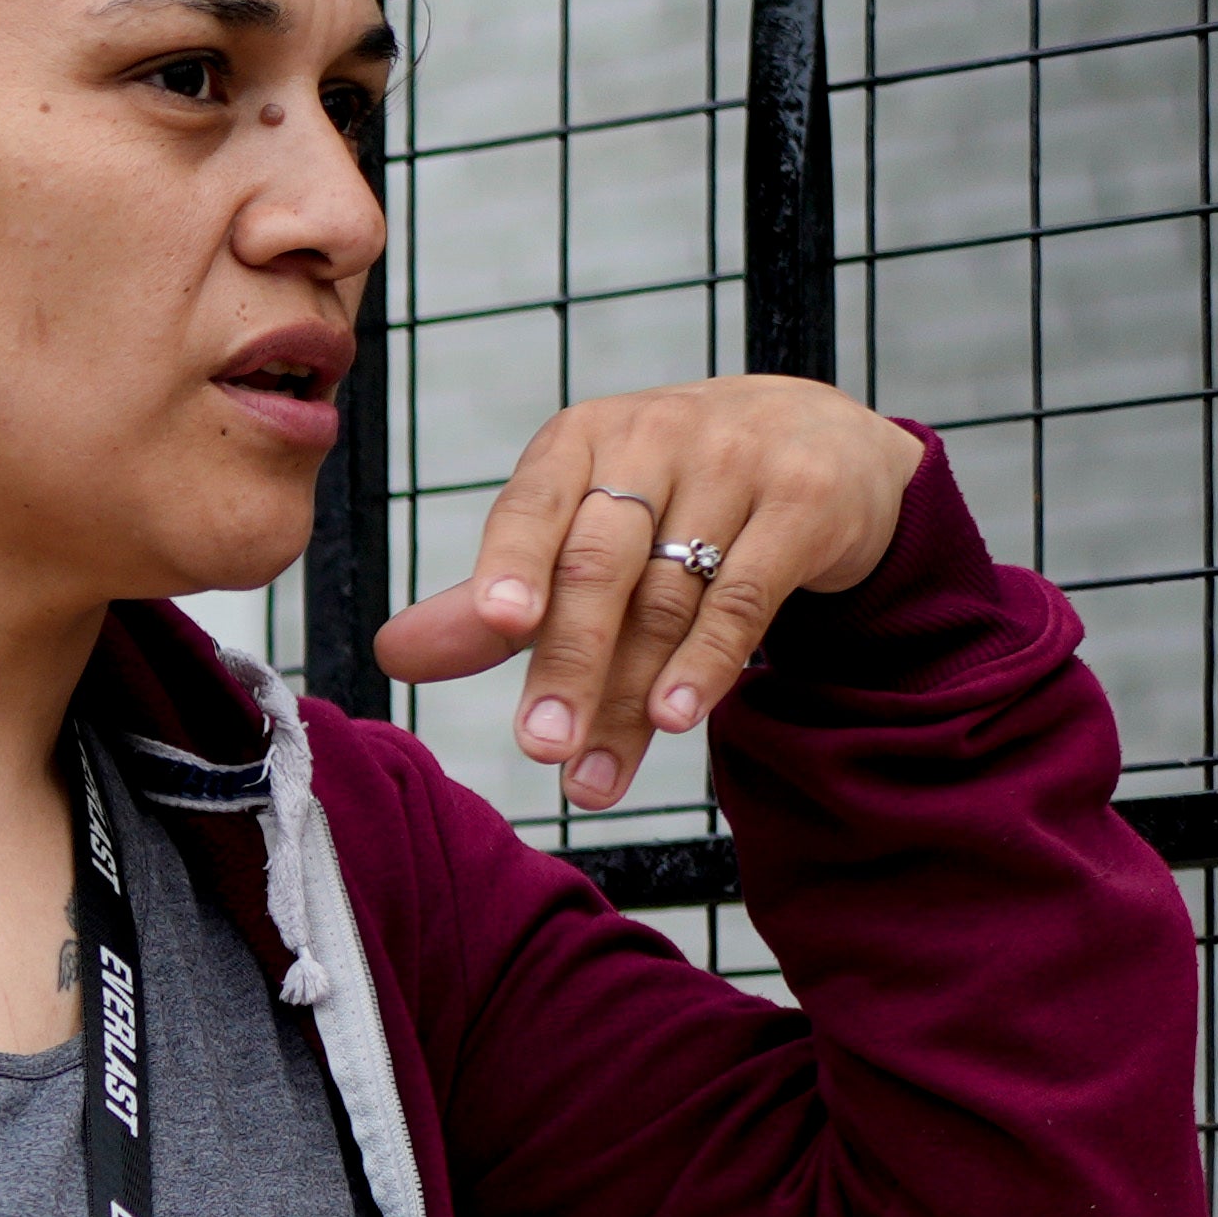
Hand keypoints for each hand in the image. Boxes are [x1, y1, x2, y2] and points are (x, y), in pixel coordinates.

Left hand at [362, 376, 926, 808]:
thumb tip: (394, 656)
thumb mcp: (580, 525)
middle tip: (536, 748)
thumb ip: (496, 597)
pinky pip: (744, 598)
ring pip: (667, 599)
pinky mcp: (805, 503)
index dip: (512, 564)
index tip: (500, 624)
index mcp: (579, 440)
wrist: (822, 442)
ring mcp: (736, 463)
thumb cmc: (672, 494)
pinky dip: (706, 664)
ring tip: (589, 779)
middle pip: (597, 566)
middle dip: (565, 665)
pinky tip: (674, 719)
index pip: (533, 505)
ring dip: (627, 700)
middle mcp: (654, 438)